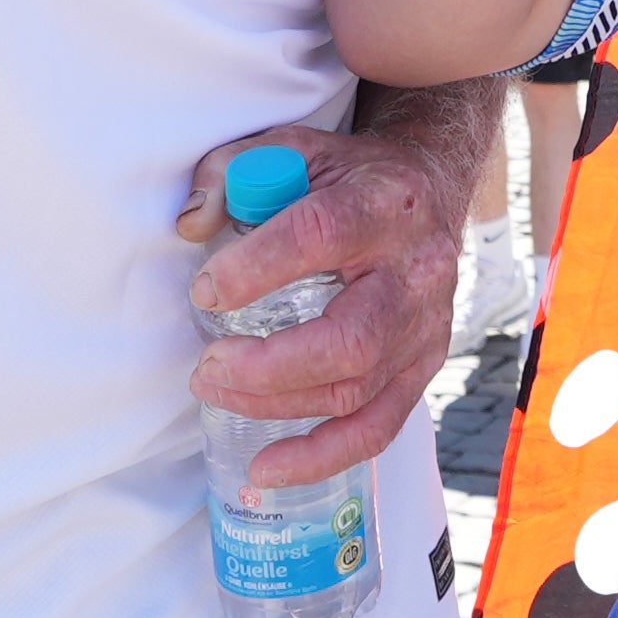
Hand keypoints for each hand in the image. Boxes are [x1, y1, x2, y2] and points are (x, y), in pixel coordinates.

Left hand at [174, 101, 478, 489]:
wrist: (425, 191)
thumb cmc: (346, 175)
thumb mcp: (293, 148)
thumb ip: (232, 172)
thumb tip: (191, 225)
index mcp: (384, 203)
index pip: (323, 234)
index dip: (258, 266)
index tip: (205, 291)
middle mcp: (417, 270)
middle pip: (351, 338)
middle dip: (268, 366)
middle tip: (207, 366)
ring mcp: (426, 326)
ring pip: (357, 389)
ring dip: (275, 405)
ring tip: (214, 390)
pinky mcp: (423, 365)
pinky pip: (377, 427)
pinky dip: (321, 457)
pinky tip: (266, 469)